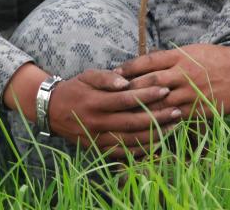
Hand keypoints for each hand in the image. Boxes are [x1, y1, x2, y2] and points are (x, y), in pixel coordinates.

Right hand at [47, 69, 182, 157]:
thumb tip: (125, 81)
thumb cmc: (76, 88)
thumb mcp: (87, 76)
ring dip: (154, 135)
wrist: (52, 111)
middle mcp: (97, 123)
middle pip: (132, 122)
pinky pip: (123, 153)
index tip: (165, 89)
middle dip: (157, 117)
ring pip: (130, 140)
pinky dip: (141, 150)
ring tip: (174, 127)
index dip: (147, 95)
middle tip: (177, 111)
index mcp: (95, 102)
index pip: (126, 99)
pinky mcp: (98, 149)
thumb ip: (107, 77)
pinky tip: (158, 143)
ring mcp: (97, 139)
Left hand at [117, 44, 229, 118]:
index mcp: (180, 57)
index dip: (129, 67)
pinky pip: (176, 117)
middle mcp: (182, 74)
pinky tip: (148, 129)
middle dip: (129, 90)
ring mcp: (190, 93)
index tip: (114, 73)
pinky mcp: (199, 109)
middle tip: (111, 97)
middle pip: (149, 82)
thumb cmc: (217, 58)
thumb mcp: (193, 50)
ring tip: (123, 116)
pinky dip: (162, 123)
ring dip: (141, 110)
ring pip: (160, 103)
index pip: (148, 61)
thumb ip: (172, 59)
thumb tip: (148, 65)